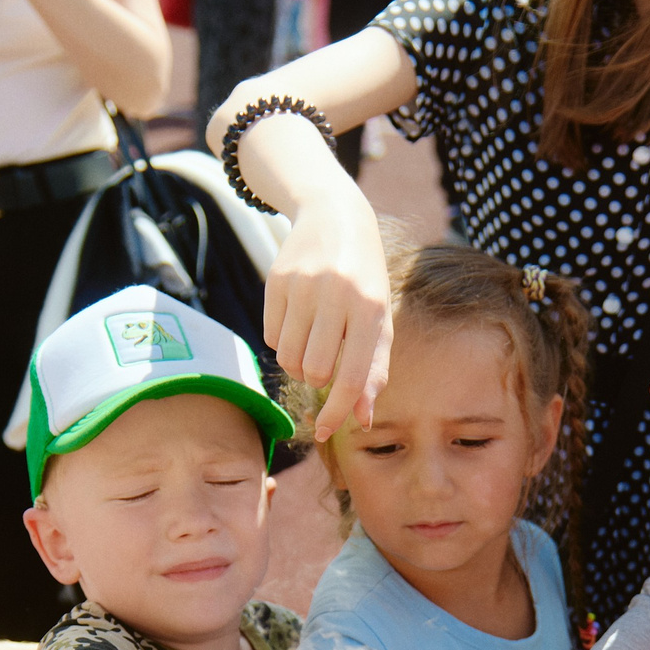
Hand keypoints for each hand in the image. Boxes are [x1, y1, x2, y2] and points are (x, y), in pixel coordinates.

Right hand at [263, 187, 393, 439]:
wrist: (334, 216)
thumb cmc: (364, 280)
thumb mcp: (379, 320)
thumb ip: (374, 370)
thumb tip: (361, 419)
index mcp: (372, 309)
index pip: (353, 376)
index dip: (338, 412)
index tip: (325, 434)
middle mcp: (338, 295)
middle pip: (314, 371)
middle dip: (317, 378)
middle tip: (325, 358)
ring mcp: (304, 286)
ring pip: (289, 358)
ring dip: (298, 362)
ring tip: (312, 340)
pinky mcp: (277, 279)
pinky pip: (271, 337)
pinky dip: (283, 340)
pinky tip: (297, 318)